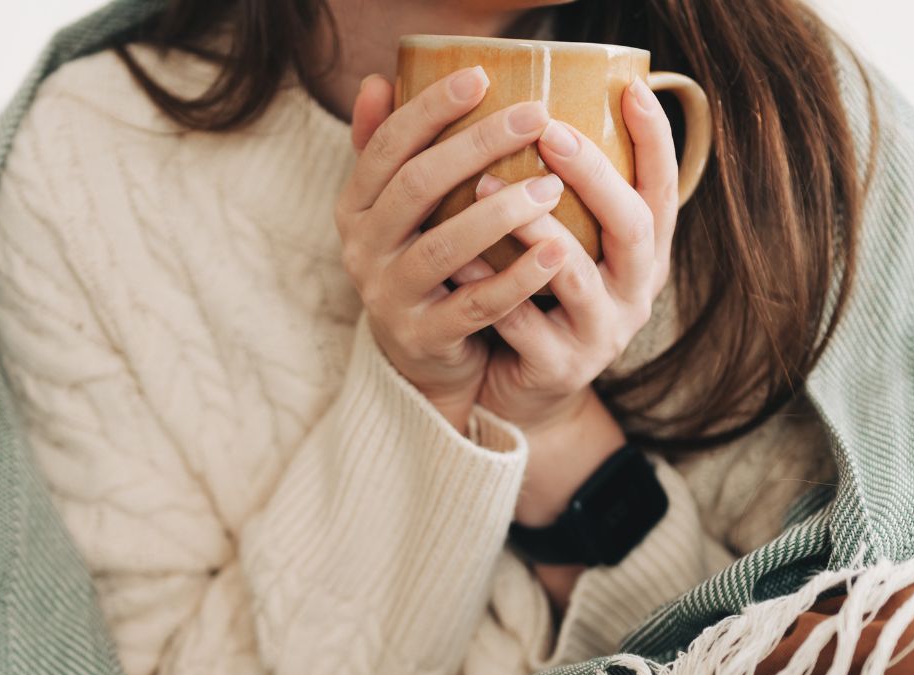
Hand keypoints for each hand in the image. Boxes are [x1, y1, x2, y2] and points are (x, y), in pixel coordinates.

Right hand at [336, 68, 570, 431]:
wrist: (419, 358)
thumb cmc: (424, 262)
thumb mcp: (399, 209)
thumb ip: (389, 151)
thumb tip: (377, 79)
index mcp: (357, 206)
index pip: (387, 145)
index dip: (429, 108)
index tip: (480, 76)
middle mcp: (362, 249)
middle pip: (417, 186)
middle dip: (477, 145)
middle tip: (536, 115)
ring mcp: (389, 296)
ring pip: (444, 246)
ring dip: (502, 213)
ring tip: (552, 186)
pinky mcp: (423, 338)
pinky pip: (473, 305)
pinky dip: (515, 278)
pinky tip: (556, 252)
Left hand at [457, 78, 682, 434]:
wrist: (522, 394)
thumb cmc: (540, 299)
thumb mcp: (567, 243)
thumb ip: (562, 189)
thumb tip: (539, 99)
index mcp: (644, 256)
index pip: (663, 191)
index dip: (656, 142)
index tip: (632, 88)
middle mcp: (634, 293)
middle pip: (630, 227)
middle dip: (592, 175)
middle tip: (548, 130)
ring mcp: (601, 335)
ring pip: (572, 276)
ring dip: (528, 227)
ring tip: (481, 184)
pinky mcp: (558, 368)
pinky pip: (518, 322)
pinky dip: (484, 284)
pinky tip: (452, 253)